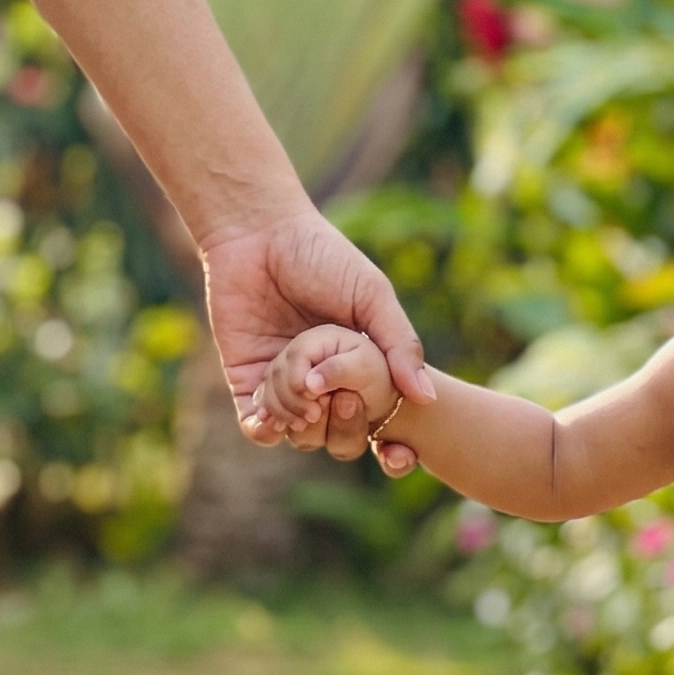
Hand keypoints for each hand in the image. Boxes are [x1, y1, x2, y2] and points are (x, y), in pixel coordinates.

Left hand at [201, 200, 434, 443]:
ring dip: (301, 429)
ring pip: (297, 434)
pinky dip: (264, 429)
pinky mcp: (247, 379)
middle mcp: (323, 381)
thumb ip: (401, 345)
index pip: (377, 418)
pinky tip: (271, 416)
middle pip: (338, 436)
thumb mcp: (372, 295)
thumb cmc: (323, 256)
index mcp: (359, 366)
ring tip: (303, 402)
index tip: (389, 441)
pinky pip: (256, 424)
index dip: (386, 439)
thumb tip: (426, 399)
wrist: (258, 233)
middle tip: (335, 399)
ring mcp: (285, 382)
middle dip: (340, 430)